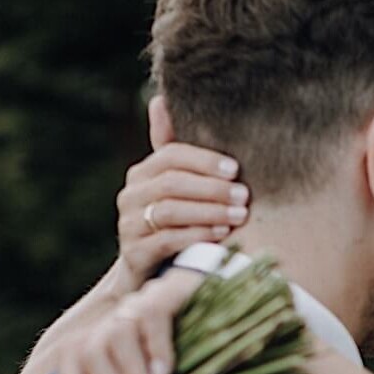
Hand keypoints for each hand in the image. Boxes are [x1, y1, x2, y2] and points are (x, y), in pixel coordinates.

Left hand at [57, 269, 203, 373]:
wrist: (228, 313)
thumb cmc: (187, 360)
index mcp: (106, 340)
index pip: (71, 358)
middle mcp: (117, 319)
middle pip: (91, 350)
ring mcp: (141, 303)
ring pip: (117, 334)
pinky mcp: (169, 292)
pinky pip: (152, 314)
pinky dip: (156, 348)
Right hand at [114, 143, 249, 295]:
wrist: (149, 274)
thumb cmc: (173, 225)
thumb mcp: (178, 190)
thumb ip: (176, 152)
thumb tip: (160, 99)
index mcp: (142, 174)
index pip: (171, 155)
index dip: (204, 160)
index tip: (236, 169)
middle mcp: (130, 195)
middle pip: (172, 183)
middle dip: (212, 188)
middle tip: (244, 196)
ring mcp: (129, 225)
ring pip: (170, 211)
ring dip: (209, 212)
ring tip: (239, 216)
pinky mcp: (134, 253)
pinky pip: (167, 240)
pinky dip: (197, 236)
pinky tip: (221, 236)